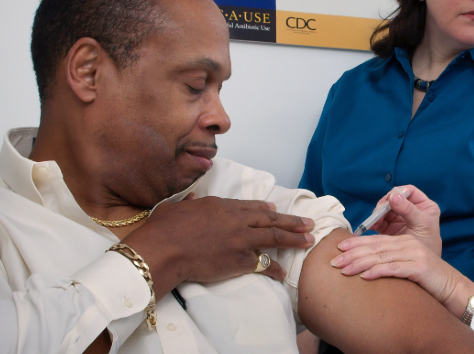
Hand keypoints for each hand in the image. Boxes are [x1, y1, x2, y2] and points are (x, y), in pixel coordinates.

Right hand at [122, 195, 314, 295]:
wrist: (165, 250)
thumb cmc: (164, 228)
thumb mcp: (176, 208)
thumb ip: (189, 204)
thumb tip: (193, 200)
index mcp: (221, 206)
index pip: (250, 207)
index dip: (265, 208)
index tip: (275, 208)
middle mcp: (236, 220)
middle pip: (270, 219)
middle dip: (291, 221)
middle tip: (307, 222)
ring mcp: (242, 240)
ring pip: (274, 237)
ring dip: (294, 238)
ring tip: (309, 240)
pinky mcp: (240, 260)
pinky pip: (263, 264)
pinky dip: (274, 268)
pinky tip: (283, 272)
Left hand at [331, 234, 468, 306]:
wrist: (452, 287)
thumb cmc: (427, 279)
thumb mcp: (407, 266)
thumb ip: (391, 261)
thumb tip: (366, 266)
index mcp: (404, 241)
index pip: (376, 240)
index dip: (356, 243)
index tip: (338, 248)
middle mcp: (408, 244)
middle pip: (375, 247)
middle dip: (352, 253)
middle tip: (334, 261)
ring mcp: (414, 254)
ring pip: (381, 257)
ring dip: (360, 263)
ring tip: (344, 270)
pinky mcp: (419, 267)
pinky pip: (394, 268)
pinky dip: (378, 271)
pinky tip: (365, 276)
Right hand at [370, 185, 441, 255]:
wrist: (425, 268)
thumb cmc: (429, 244)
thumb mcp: (421, 225)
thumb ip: (409, 210)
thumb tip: (394, 195)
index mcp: (424, 206)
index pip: (409, 191)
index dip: (399, 192)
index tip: (391, 199)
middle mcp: (412, 210)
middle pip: (394, 199)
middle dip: (384, 204)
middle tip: (378, 212)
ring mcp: (400, 218)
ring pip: (385, 210)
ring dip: (378, 214)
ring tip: (374, 221)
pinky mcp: (391, 228)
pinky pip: (380, 221)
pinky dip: (375, 222)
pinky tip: (372, 226)